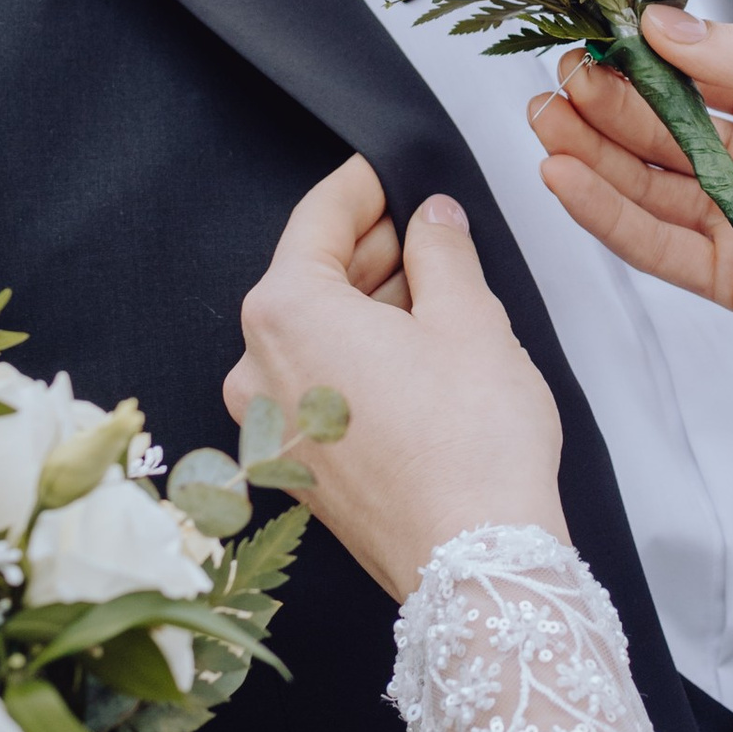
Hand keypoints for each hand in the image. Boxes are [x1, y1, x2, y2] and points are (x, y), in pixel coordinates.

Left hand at [226, 155, 566, 599]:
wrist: (474, 561)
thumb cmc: (470, 446)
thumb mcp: (470, 318)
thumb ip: (441, 252)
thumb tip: (432, 222)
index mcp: (285, 313)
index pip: (318, 219)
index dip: (363, 186)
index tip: (389, 170)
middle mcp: (258, 369)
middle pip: (308, 278)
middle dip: (370, 249)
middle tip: (427, 230)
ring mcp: (269, 428)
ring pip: (314, 335)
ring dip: (367, 306)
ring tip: (436, 293)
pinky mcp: (295, 470)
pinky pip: (317, 386)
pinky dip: (357, 359)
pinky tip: (416, 355)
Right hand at [532, 10, 732, 385]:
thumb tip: (665, 29)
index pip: (695, 78)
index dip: (642, 58)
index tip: (593, 32)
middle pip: (660, 132)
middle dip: (604, 103)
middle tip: (554, 76)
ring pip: (648, 187)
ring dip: (592, 156)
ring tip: (541, 120)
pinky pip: (661, 247)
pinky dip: (611, 215)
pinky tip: (567, 179)